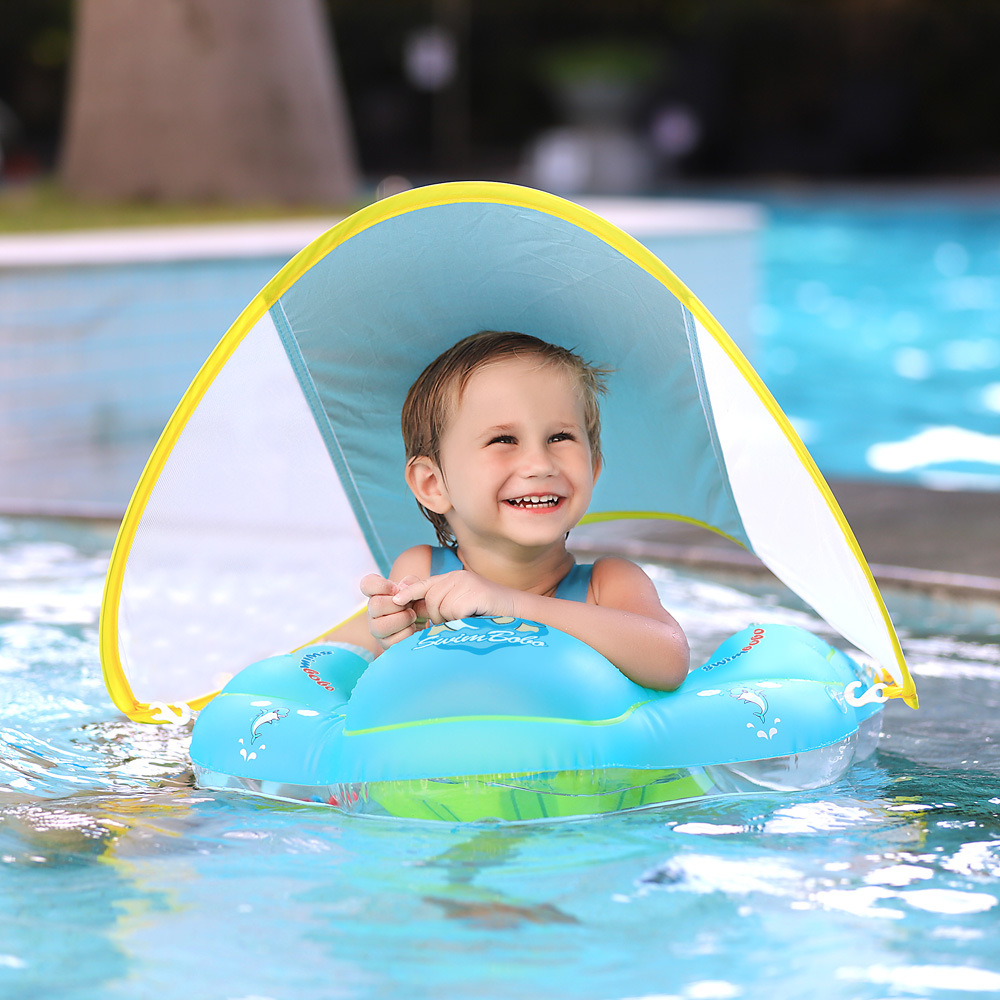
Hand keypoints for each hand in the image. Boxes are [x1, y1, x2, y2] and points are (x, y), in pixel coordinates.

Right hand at [361, 573, 425, 648]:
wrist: (423, 620)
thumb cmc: (415, 601)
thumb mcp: (415, 587)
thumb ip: (410, 582)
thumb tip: (402, 588)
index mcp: (377, 594)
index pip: (366, 585)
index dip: (380, 585)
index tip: (395, 589)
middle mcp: (372, 611)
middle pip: (375, 605)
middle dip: (397, 604)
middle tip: (409, 604)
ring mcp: (376, 629)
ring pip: (381, 626)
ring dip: (402, 619)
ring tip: (412, 616)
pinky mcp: (385, 643)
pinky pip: (392, 640)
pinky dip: (407, 633)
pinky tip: (412, 627)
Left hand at [392, 570, 517, 624]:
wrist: (520, 612)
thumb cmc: (491, 614)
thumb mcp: (463, 606)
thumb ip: (443, 604)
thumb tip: (415, 608)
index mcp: (454, 578)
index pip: (425, 584)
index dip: (409, 592)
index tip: (395, 600)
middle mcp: (458, 577)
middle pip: (430, 599)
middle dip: (437, 616)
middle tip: (456, 621)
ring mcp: (466, 583)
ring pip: (440, 608)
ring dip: (451, 620)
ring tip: (468, 619)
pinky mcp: (474, 593)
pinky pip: (454, 612)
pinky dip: (461, 621)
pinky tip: (474, 618)